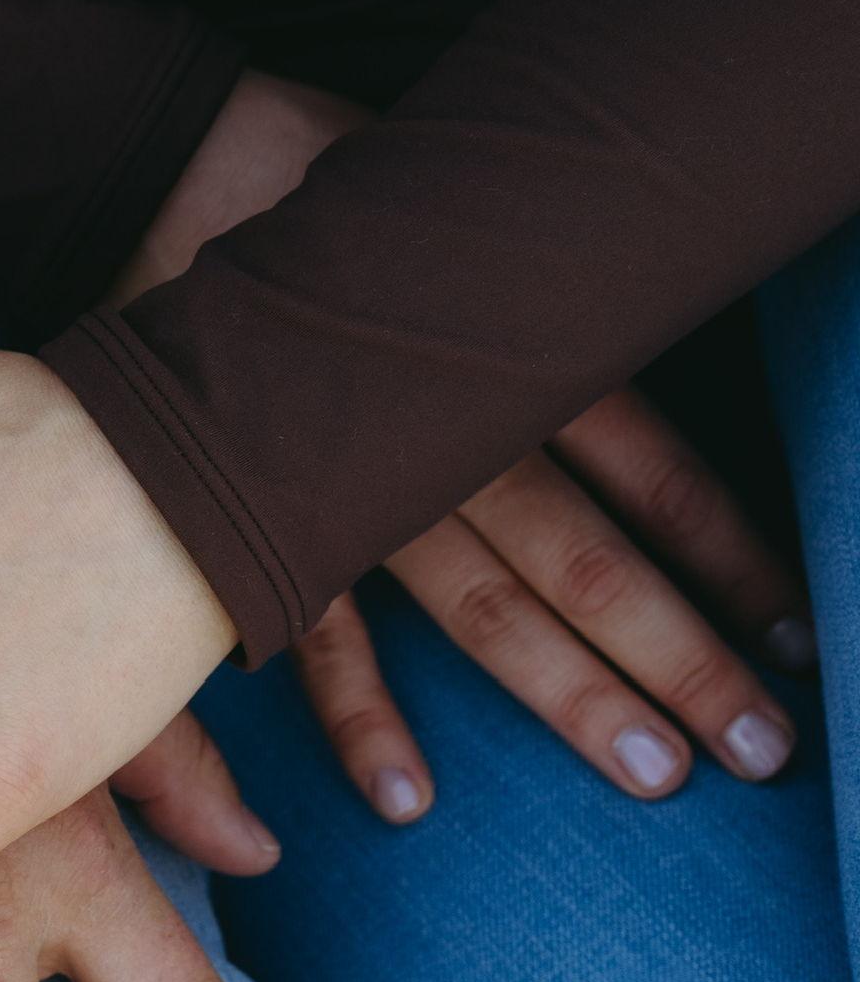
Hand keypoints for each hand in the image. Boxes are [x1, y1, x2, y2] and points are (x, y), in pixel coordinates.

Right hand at [119, 70, 810, 823]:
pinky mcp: (270, 524)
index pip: (657, 476)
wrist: (183, 180)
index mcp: (513, 360)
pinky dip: (359, 717)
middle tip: (764, 748)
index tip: (800, 636)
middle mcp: (454, 438)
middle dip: (683, 659)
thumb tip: (639, 353)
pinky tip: (406, 800)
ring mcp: (360, 492)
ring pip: (488, 611)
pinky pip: (318, 640)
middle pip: (593, 564)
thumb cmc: (348, 213)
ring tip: (656, 775)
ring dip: (571, 695)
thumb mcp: (477, 228)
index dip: (733, 557)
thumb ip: (560, 308)